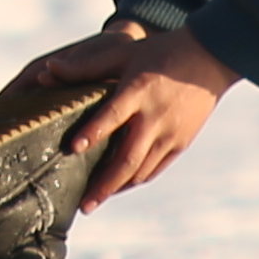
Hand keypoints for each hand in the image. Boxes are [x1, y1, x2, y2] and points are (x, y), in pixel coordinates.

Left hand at [23, 19, 235, 202]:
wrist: (210, 58)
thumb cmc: (160, 52)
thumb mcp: (123, 54)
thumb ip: (85, 66)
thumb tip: (48, 69)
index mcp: (139, 91)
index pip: (113, 115)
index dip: (93, 132)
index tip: (73, 149)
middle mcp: (156, 117)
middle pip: (128, 158)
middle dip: (103, 185)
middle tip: (82, 206)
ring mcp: (171, 133)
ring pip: (141, 170)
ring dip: (116, 188)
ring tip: (93, 201)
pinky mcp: (181, 143)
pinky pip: (155, 169)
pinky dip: (134, 180)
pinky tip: (116, 187)